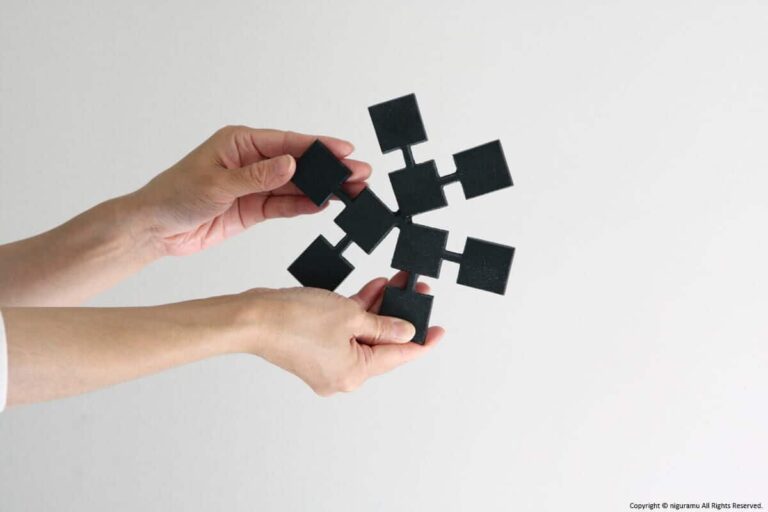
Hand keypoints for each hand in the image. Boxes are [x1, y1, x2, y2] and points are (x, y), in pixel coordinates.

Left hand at [129, 126, 371, 255]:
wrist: (155, 229)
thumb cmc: (173, 196)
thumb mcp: (216, 184)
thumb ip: (257, 176)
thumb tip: (290, 165)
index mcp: (240, 143)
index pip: (287, 142)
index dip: (318, 146)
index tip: (344, 150)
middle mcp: (251, 161)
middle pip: (298, 164)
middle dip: (329, 169)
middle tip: (358, 174)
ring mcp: (254, 185)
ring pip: (296, 186)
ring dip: (322, 189)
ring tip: (351, 192)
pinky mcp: (253, 208)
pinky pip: (285, 205)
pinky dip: (304, 206)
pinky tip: (325, 205)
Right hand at [241, 272, 444, 395]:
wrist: (253, 318)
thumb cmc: (294, 320)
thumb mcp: (350, 316)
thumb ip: (383, 324)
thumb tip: (405, 331)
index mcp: (356, 373)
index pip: (402, 356)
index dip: (424, 340)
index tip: (440, 329)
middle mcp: (344, 374)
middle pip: (383, 343)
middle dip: (400, 314)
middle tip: (415, 290)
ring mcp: (329, 363)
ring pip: (364, 334)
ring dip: (379, 309)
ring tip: (396, 283)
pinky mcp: (316, 349)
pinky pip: (346, 331)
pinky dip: (358, 312)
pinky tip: (372, 289)